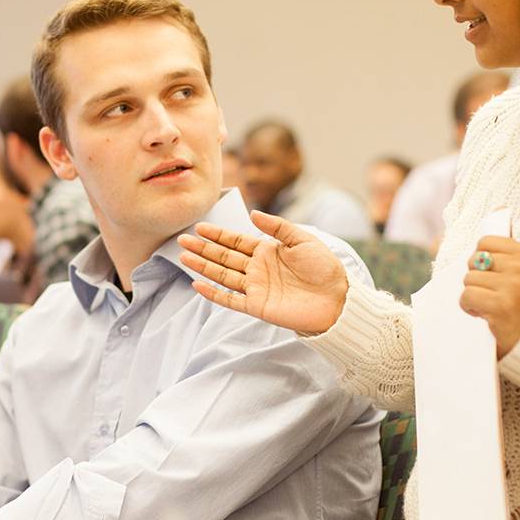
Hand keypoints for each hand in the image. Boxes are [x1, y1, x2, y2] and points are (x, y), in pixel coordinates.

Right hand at [177, 211, 348, 335]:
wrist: (337, 299)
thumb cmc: (324, 268)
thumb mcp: (303, 239)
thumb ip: (278, 227)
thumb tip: (253, 213)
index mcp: (267, 251)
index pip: (236, 241)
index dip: (218, 235)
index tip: (200, 227)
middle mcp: (258, 269)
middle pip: (224, 256)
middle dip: (203, 248)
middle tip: (182, 240)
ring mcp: (256, 288)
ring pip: (222, 275)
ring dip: (203, 266)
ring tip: (184, 257)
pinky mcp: (257, 306)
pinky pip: (230, 299)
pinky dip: (214, 293)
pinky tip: (198, 285)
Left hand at [460, 236, 519, 357]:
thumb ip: (502, 258)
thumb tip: (474, 248)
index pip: (485, 242)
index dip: (482, 261)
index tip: (495, 276)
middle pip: (474, 260)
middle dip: (477, 279)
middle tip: (494, 294)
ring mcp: (513, 286)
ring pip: (468, 279)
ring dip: (474, 295)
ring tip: (491, 305)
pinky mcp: (500, 305)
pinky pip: (467, 296)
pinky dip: (469, 307)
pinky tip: (484, 314)